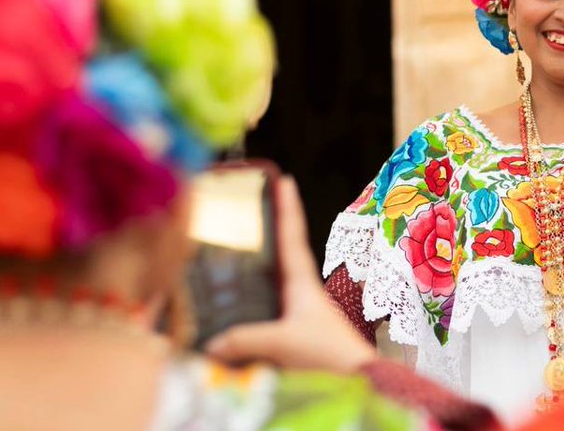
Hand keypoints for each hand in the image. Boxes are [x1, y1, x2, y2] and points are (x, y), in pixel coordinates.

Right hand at [206, 176, 376, 373]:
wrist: (353, 383)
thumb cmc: (329, 356)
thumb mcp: (284, 341)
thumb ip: (245, 338)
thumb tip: (210, 342)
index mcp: (302, 284)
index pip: (292, 236)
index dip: (287, 208)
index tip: (284, 180)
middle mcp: (299, 296)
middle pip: (276, 259)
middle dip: (261, 239)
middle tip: (244, 217)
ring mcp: (295, 318)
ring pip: (265, 291)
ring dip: (246, 280)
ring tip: (221, 265)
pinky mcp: (290, 341)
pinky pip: (258, 322)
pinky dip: (240, 317)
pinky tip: (219, 324)